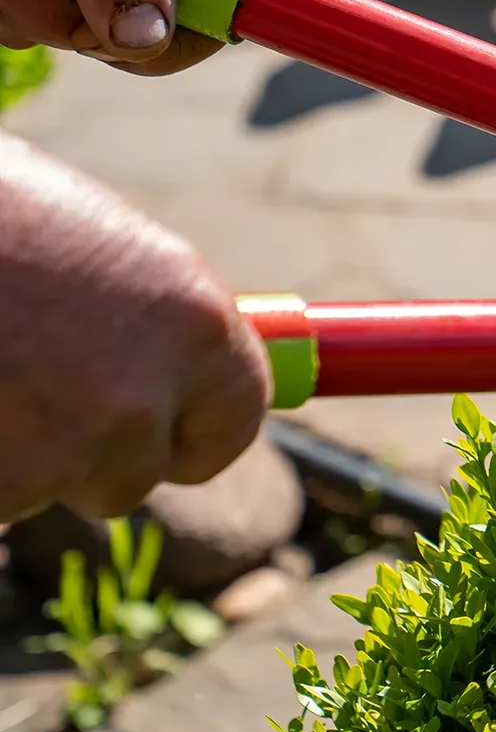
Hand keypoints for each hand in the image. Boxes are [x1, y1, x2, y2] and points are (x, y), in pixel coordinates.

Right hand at [0, 133, 269, 519]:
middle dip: (80, 451)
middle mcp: (141, 399)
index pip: (236, 422)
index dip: (190, 432)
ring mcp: (57, 455)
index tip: (164, 431)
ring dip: (10, 453)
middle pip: (128, 475)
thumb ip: (143, 318)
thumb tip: (172, 374)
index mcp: (196, 322)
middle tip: (29, 387)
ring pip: (40, 489)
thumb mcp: (93, 242)